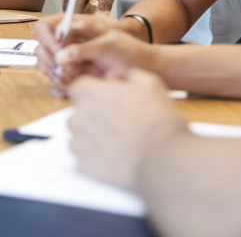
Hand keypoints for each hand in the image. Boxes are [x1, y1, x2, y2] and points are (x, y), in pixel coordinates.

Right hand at [33, 11, 119, 80]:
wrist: (136, 67)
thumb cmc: (124, 48)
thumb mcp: (107, 45)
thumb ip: (84, 49)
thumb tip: (60, 57)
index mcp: (69, 26)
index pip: (43, 27)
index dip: (46, 39)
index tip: (58, 52)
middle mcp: (63, 42)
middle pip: (39, 48)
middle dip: (49, 61)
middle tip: (66, 70)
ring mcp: (64, 60)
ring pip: (44, 66)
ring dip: (53, 73)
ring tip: (73, 77)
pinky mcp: (68, 76)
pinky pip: (53, 81)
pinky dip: (58, 85)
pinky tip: (72, 85)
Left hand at [67, 68, 183, 189]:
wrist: (163, 161)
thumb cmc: (158, 121)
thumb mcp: (150, 84)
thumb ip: (127, 74)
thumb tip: (116, 75)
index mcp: (89, 93)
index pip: (79, 88)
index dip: (94, 93)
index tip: (108, 100)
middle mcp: (77, 117)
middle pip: (78, 113)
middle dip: (93, 116)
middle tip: (117, 122)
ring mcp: (78, 143)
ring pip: (79, 136)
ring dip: (93, 137)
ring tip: (118, 141)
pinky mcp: (83, 166)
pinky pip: (84, 158)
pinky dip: (95, 157)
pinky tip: (115, 156)